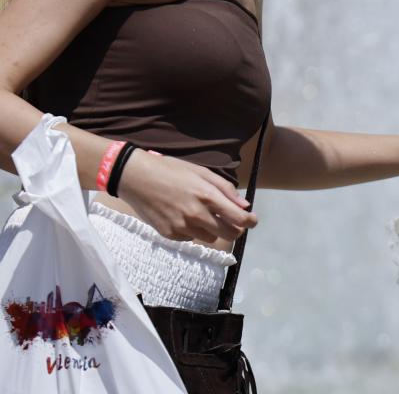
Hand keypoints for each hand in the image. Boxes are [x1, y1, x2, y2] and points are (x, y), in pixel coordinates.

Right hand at [116, 151, 257, 244]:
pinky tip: (183, 216)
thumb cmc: (171, 170)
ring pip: (210, 238)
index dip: (250, 222)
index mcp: (207, 196)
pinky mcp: (168, 234)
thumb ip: (225, 189)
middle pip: (229, 234)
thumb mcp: (201, 172)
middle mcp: (196, 214)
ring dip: (213, 230)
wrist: (135, 177)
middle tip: (232, 221)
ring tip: (203, 214)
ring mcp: (181, 226)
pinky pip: (190, 238)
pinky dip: (192, 230)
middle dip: (235, 229)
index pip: (239, 218)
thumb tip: (245, 205)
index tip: (253, 221)